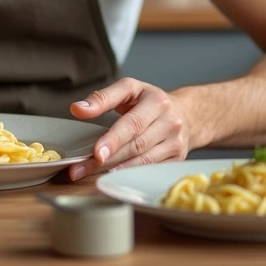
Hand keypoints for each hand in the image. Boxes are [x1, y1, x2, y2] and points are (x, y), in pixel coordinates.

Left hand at [67, 78, 190, 180]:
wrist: (187, 114)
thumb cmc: (150, 100)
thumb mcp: (129, 89)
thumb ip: (102, 97)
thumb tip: (78, 109)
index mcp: (157, 102)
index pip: (133, 124)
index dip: (113, 139)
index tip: (96, 152)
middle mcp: (170, 123)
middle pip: (135, 146)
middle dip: (107, 159)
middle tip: (80, 168)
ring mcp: (175, 144)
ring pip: (142, 161)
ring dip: (115, 170)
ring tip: (89, 173)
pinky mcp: (176, 160)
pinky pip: (150, 170)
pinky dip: (130, 174)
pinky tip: (112, 176)